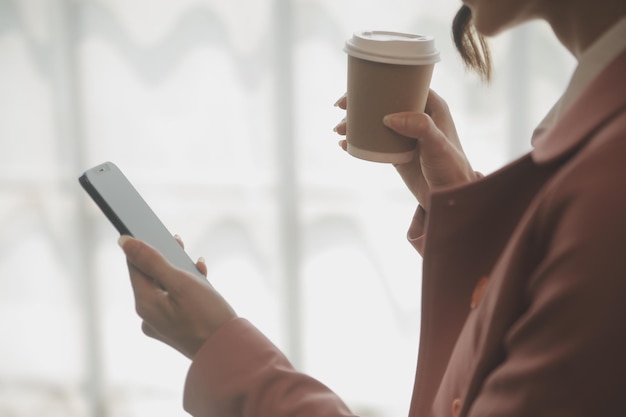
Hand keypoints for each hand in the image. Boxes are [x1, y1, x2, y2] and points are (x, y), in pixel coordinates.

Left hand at [119, 235, 236, 358]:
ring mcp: (162, 324)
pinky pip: (176, 301)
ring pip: (166, 288)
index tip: (150, 229)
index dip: (143, 246)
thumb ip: (153, 261)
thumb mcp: (181, 282)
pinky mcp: (177, 329)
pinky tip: (202, 280)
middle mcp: (149, 316)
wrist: (229, 350)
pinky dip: (187, 288)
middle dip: (166, 258)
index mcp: (145, 304)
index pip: (135, 267)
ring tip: (196, 263)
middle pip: (151, 277)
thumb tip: (125, 242)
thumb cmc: (207, 315)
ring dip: (180, 272)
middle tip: (178, 241)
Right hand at [334, 90, 477, 209]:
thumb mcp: (438, 145)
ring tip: (339, 131)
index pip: (401, 85)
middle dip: (359, 103)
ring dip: (356, 123)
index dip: (377, 83)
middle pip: (384, 101)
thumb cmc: (451, 168)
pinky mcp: (397, 152)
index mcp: (432, 106)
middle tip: (340, 108)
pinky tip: (344, 144)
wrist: (450, 198)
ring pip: (376, 121)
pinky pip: (374, 142)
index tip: (355, 90)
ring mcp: (406, 135)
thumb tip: (389, 118)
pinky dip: (359, 141)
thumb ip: (420, 127)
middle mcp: (418, 117)